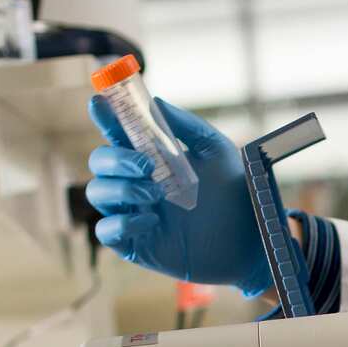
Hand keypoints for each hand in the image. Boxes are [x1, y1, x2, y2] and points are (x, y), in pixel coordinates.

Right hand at [86, 96, 270, 296]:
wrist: (250, 237)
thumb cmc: (234, 192)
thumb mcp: (216, 151)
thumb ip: (186, 126)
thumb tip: (154, 102)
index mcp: (152, 158)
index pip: (118, 133)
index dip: (104, 116)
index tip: (98, 103)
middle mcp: (136, 183)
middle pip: (99, 162)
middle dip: (115, 159)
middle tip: (147, 165)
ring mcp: (133, 213)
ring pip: (97, 193)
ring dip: (121, 189)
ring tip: (156, 194)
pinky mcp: (136, 244)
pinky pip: (106, 231)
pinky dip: (121, 223)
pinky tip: (152, 221)